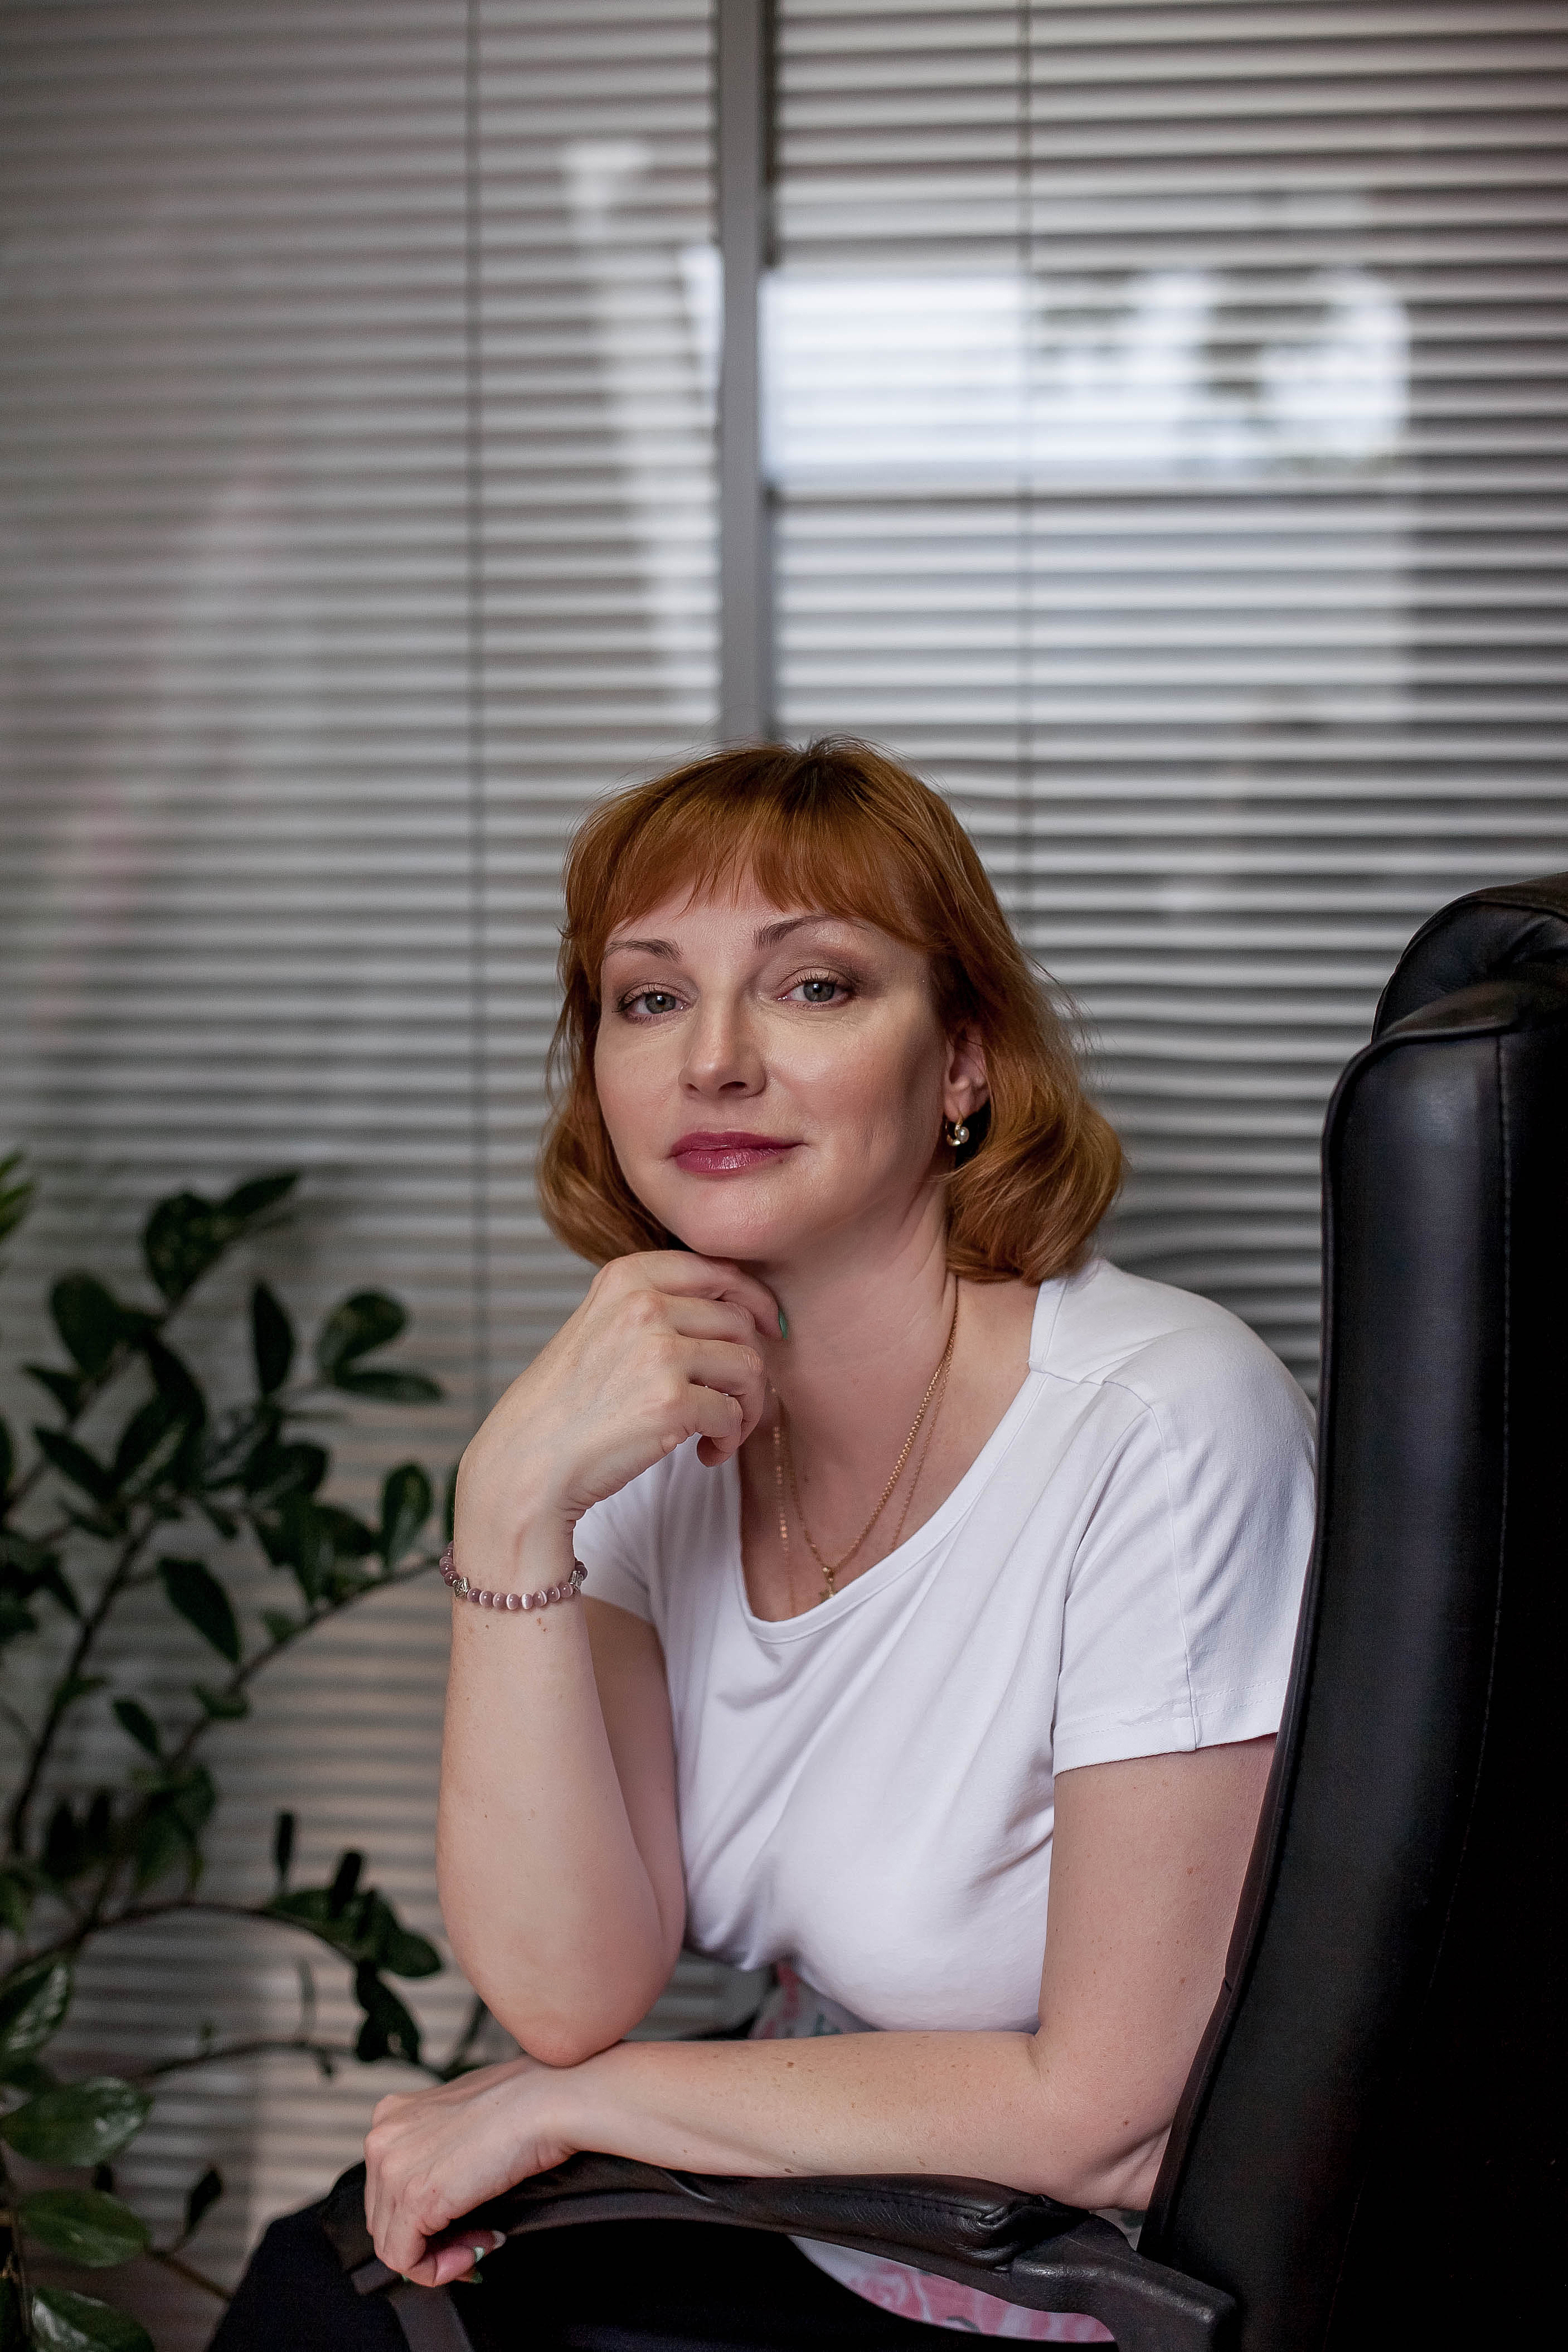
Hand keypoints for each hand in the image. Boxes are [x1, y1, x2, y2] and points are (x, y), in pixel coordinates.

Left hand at [363, 2054, 572, 2286]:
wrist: (549, 2102)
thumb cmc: (524, 2103)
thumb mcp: (464, 2120)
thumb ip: (439, 2149)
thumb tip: (442, 2195)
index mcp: (393, 2114)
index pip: (387, 2190)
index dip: (424, 2217)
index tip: (462, 2225)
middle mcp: (382, 2137)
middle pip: (386, 2218)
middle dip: (430, 2239)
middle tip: (476, 2238)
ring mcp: (392, 2168)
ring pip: (392, 2243)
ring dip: (439, 2255)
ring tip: (480, 2241)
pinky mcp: (413, 2199)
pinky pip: (404, 2260)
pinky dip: (438, 2269)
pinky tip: (474, 2252)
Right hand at [455, 1251, 780, 1552]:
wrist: (527, 1461)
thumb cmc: (568, 1404)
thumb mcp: (602, 1326)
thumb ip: (657, 1306)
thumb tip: (740, 1308)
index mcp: (627, 1276)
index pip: (719, 1269)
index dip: (755, 1298)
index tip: (767, 1326)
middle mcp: (644, 1304)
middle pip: (740, 1321)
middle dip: (748, 1365)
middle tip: (733, 1401)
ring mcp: (658, 1351)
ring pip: (748, 1367)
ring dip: (747, 1406)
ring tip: (721, 1431)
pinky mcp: (670, 1401)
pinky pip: (733, 1414)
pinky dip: (729, 1439)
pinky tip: (705, 1453)